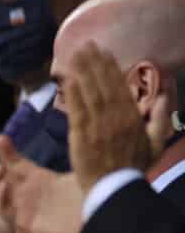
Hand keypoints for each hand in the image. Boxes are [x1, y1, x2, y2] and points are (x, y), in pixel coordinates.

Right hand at [0, 138, 83, 232]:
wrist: (98, 219)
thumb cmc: (91, 194)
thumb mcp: (76, 167)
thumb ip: (69, 152)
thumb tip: (74, 129)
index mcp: (38, 179)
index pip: (15, 164)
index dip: (6, 152)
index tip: (0, 138)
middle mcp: (27, 193)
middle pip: (0, 178)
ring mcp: (24, 208)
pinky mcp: (24, 222)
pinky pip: (5, 212)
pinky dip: (0, 199)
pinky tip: (3, 186)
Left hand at [62, 42, 152, 189]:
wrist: (114, 189)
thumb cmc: (134, 168)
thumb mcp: (156, 144)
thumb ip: (160, 119)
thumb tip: (164, 95)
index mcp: (132, 118)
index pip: (120, 87)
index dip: (111, 68)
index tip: (105, 52)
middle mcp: (116, 118)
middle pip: (104, 84)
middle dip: (95, 62)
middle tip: (87, 44)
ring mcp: (97, 126)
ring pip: (90, 93)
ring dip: (83, 71)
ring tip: (75, 53)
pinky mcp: (80, 136)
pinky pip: (77, 110)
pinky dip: (73, 93)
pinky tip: (68, 77)